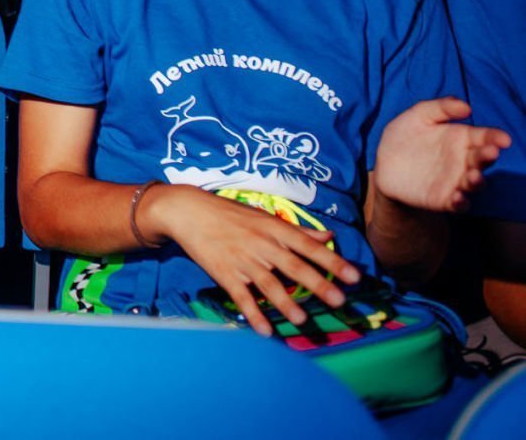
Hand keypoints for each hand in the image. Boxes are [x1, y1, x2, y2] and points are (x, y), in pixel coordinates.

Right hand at [147, 183, 358, 335]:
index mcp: (273, 229)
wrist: (187, 210)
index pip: (308, 246)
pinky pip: (241, 296)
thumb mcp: (263, 217)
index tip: (354, 277)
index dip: (332, 261)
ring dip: (285, 302)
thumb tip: (329, 236)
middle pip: (293, 266)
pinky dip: (252, 313)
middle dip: (318, 284)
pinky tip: (264, 331)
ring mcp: (241, 259)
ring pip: (268, 283)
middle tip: (339, 301)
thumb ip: (297, 231)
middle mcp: (261, 244)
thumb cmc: (229, 213)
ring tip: (302, 320)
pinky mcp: (223, 272)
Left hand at [374, 98, 510, 212]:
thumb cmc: (404, 138)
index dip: (495, 137)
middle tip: (491, 152)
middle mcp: (462, 161)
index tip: (503, 139)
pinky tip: (457, 197)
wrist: (385, 166)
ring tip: (474, 176)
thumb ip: (440, 107)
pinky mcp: (443, 199)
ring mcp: (454, 180)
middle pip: (481, 159)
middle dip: (488, 156)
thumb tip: (467, 107)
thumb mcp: (417, 116)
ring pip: (474, 182)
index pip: (483, 137)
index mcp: (460, 139)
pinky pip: (457, 204)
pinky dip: (460, 202)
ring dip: (477, 180)